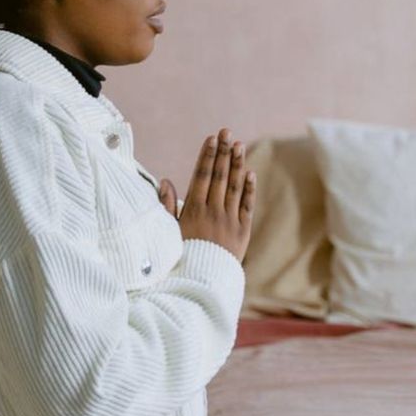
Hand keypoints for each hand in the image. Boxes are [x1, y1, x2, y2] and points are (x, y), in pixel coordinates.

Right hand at [160, 129, 255, 264]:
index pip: (201, 176)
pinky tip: (250, 173)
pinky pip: (247, 206)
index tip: (211, 138)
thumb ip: (167, 206)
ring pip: (234, 187)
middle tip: (227, 132)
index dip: (207, 156)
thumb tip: (165, 181)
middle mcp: (213, 212)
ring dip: (237, 165)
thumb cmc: (181, 256)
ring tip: (239, 145)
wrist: (201, 283)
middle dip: (223, 152)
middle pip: (219, 176)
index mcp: (193, 210)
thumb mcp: (169, 232)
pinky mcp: (242, 232)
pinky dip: (249, 189)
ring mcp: (229, 221)